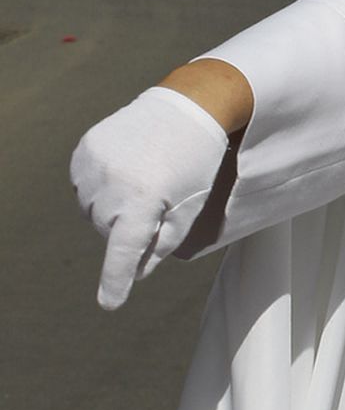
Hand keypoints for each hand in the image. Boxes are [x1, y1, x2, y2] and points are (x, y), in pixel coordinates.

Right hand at [71, 87, 233, 310]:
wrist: (188, 106)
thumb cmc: (195, 163)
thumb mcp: (189, 208)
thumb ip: (161, 245)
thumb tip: (134, 272)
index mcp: (144, 200)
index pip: (124, 251)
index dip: (117, 279)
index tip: (110, 303)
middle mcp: (113, 182)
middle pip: (106, 231)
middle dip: (126, 227)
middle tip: (156, 198)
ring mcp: (95, 163)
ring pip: (91, 210)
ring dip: (111, 207)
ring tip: (142, 179)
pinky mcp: (85, 148)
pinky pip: (83, 185)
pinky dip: (100, 186)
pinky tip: (125, 169)